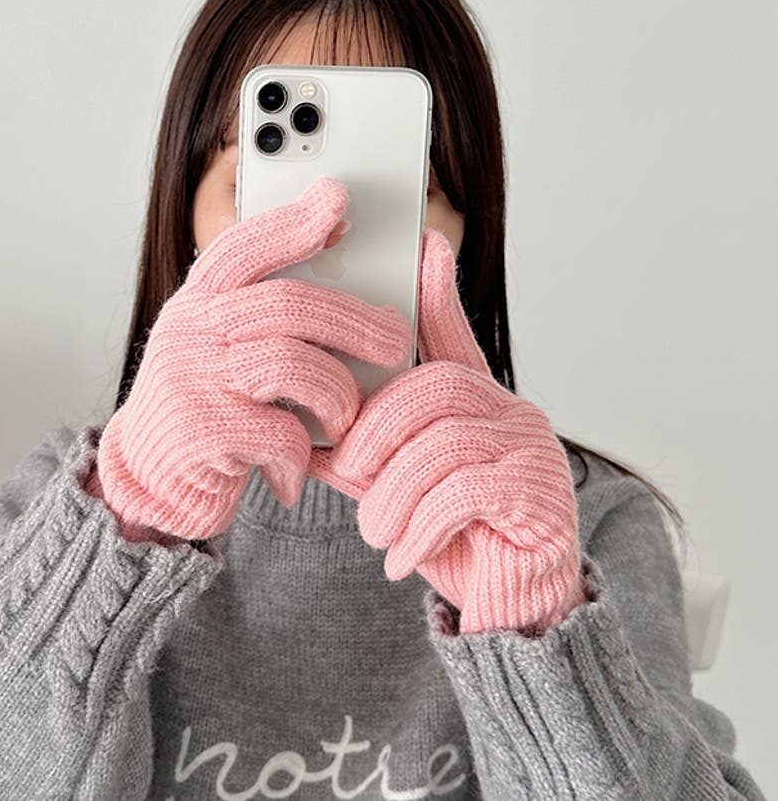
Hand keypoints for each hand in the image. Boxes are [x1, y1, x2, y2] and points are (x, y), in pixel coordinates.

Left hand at [307, 228, 585, 633]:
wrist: (508, 606)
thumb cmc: (454, 538)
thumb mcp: (401, 488)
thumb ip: (368, 455)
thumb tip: (310, 437)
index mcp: (478, 402)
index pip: (454, 340)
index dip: (437, 296)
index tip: (423, 243)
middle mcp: (513, 413)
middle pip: (433, 390)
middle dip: (378, 433)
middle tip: (350, 476)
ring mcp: (532, 451)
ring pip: (444, 443)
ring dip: (394, 494)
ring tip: (378, 532)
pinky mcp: (539, 495)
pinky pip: (466, 492)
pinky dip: (421, 526)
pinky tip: (401, 557)